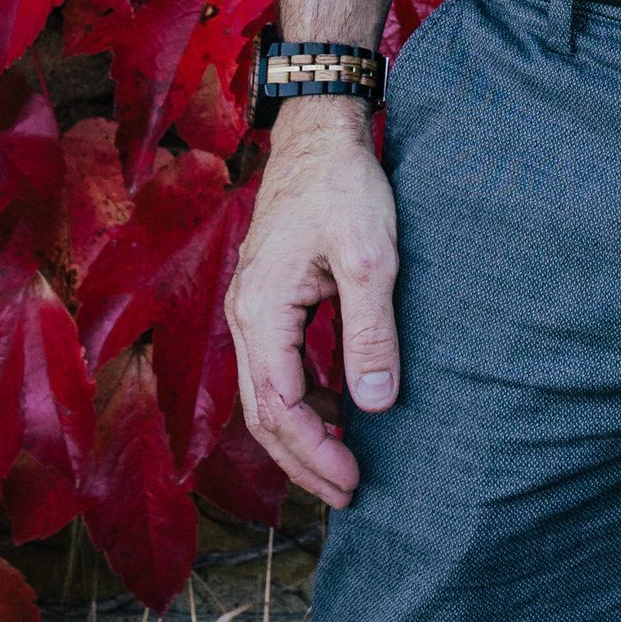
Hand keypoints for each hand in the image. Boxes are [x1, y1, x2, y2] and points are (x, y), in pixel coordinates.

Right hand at [226, 101, 398, 506]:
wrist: (321, 129)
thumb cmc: (344, 185)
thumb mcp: (370, 258)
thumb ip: (370, 333)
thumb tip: (375, 407)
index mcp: (260, 311)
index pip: (278, 409)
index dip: (313, 454)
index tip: (353, 482)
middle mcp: (245, 314)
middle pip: (263, 412)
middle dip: (303, 459)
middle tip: (350, 492)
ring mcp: (253, 305)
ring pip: (267, 392)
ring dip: (303, 433)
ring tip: (345, 464)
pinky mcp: (270, 295)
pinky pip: (277, 365)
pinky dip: (303, 398)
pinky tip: (338, 410)